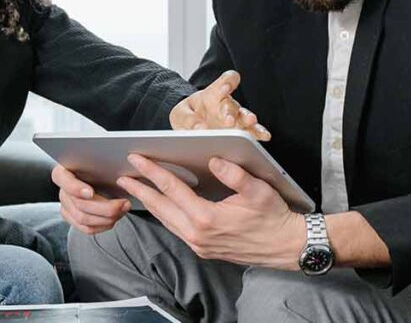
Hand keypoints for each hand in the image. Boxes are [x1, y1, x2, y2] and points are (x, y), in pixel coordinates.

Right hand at [51, 164, 130, 234]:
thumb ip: (102, 161)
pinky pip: (87, 229)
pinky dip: (103, 225)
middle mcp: (62, 190)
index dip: (76, 188)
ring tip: (123, 209)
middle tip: (124, 203)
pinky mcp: (74, 219)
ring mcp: (66, 206)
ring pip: (84, 219)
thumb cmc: (99, 165)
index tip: (90, 193)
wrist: (99, 175)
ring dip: (108, 217)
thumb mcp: (99, 160)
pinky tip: (115, 218)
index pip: (63, 180)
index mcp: (63, 172)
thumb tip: (117, 162)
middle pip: (79, 204)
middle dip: (105, 207)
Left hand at [117, 154, 303, 269]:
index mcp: (207, 218)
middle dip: (140, 191)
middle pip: (161, 208)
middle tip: (124, 177)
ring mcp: (200, 245)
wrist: (287, 247)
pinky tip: (162, 207)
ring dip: (150, 204)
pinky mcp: (204, 249)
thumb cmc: (274, 218)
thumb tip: (214, 161)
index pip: (172, 189)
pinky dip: (165, 216)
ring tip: (137, 190)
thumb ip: (233, 174)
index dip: (152, 172)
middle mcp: (198, 235)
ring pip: (166, 221)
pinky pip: (176, 230)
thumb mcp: (257, 190)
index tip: (137, 160)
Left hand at [170, 70, 270, 140]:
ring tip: (251, 123)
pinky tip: (264, 136)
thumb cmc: (188, 115)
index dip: (227, 82)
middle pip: (231, 104)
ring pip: (244, 116)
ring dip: (247, 120)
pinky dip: (258, 133)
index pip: (225, 81)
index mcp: (213, 94)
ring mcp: (235, 118)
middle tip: (228, 120)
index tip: (225, 88)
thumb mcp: (181, 114)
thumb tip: (199, 129)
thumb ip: (188, 119)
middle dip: (230, 112)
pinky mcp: (239, 131)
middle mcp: (226, 104)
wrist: (191, 125)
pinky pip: (251, 130)